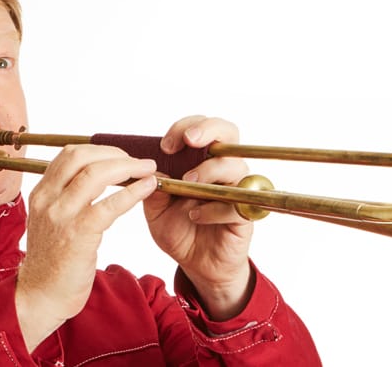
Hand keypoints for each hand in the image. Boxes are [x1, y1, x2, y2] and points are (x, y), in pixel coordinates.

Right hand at [16, 145, 156, 351]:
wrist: (40, 296)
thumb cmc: (52, 262)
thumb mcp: (51, 221)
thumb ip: (65, 198)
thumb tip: (95, 176)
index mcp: (41, 193)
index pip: (69, 154)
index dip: (100, 149)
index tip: (120, 155)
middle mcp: (47, 199)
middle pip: (82, 156)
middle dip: (115, 153)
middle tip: (138, 161)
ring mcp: (61, 215)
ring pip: (96, 174)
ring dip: (128, 167)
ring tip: (148, 170)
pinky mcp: (78, 234)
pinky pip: (109, 204)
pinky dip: (132, 192)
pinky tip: (147, 188)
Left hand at [144, 116, 254, 319]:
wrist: (197, 264)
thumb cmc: (180, 230)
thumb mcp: (156, 208)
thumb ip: (152, 188)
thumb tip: (147, 170)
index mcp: (201, 161)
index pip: (202, 127)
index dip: (185, 127)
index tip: (165, 145)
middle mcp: (223, 170)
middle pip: (229, 133)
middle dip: (208, 130)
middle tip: (189, 141)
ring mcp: (237, 191)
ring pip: (235, 166)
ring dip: (209, 171)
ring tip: (188, 185)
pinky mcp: (244, 216)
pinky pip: (235, 204)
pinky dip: (213, 209)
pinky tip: (196, 216)